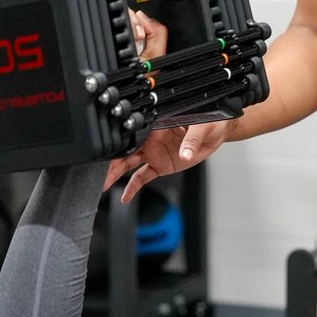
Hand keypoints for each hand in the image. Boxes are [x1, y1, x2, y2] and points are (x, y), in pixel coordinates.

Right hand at [107, 9, 230, 202]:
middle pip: (125, 149)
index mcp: (156, 124)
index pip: (133, 131)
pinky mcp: (160, 165)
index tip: (107, 149)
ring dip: (115, 173)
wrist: (218, 132)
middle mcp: (150, 138)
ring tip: (103, 185)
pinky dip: (133, 187)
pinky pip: (142, 176)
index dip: (119, 139)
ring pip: (128, 163)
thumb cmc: (210, 120)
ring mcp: (153, 152)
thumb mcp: (202, 126)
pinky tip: (124, 196)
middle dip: (110, 161)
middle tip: (99, 173)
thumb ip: (192, 139)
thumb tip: (185, 154)